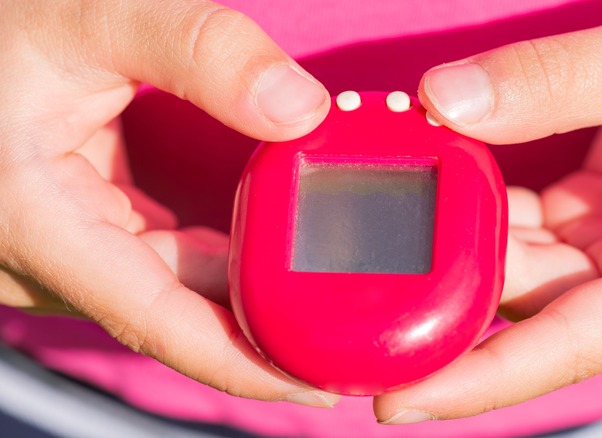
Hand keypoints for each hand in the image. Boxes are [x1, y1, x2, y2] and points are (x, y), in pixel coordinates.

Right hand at [0, 0, 336, 406]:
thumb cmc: (2, 27)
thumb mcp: (94, 16)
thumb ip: (201, 52)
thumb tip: (302, 110)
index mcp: (33, 223)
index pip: (156, 321)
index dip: (243, 364)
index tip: (317, 384)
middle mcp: (42, 257)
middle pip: (176, 312)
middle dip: (262, 325)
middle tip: (348, 328)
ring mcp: (62, 250)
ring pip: (170, 288)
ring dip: (242, 287)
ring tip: (322, 287)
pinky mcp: (79, 234)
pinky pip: (158, 262)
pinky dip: (215, 257)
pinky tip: (265, 245)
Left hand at [375, 0, 601, 422]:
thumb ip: (554, 82)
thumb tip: (443, 103)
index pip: (563, 349)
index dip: (476, 381)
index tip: (396, 401)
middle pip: (525, 314)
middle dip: (442, 301)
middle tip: (352, 301)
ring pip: (514, 270)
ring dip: (452, 243)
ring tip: (380, 229)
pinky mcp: (596, 231)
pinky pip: (519, 232)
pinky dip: (475, 211)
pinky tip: (430, 190)